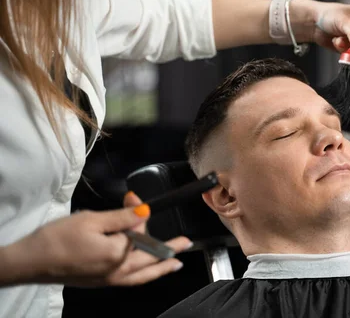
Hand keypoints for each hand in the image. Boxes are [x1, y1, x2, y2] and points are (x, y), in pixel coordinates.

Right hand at [3, 196, 191, 286]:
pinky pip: (130, 281)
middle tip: (186, 244)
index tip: (132, 199)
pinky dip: (143, 276)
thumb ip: (122, 217)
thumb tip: (145, 211)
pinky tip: (145, 273)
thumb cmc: (58, 238)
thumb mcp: (92, 220)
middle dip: (169, 249)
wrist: (31, 262)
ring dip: (161, 268)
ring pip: (143, 275)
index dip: (139, 213)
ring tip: (175, 264)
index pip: (140, 232)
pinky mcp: (99, 283)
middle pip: (150, 259)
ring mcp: (109, 280)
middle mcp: (117, 270)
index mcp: (118, 253)